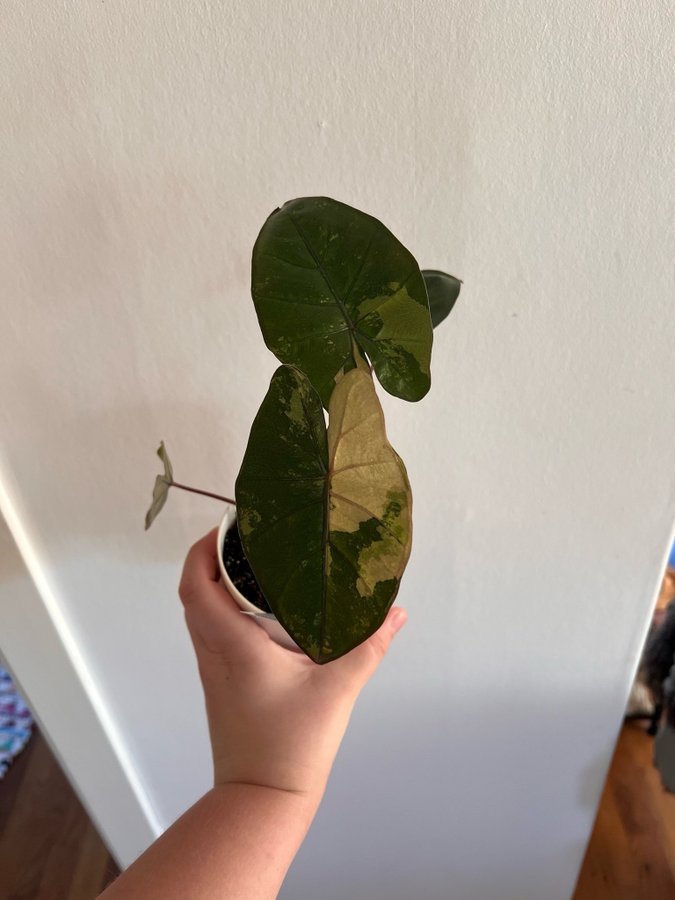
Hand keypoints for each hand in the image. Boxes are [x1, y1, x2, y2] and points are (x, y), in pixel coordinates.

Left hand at [179, 528, 406, 808]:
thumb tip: (394, 613)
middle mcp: (215, 652)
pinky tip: (262, 611)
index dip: (204, 549)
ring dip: (216, 584)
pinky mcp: (222, 684)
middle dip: (212, 558)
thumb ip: (368, 646)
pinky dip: (225, 610)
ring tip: (255, 566)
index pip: (197, 585)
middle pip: (194, 593)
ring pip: (200, 614)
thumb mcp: (337, 690)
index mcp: (233, 645)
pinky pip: (212, 633)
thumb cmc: (291, 746)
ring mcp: (214, 670)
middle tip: (248, 540)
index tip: (230, 528)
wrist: (262, 799)